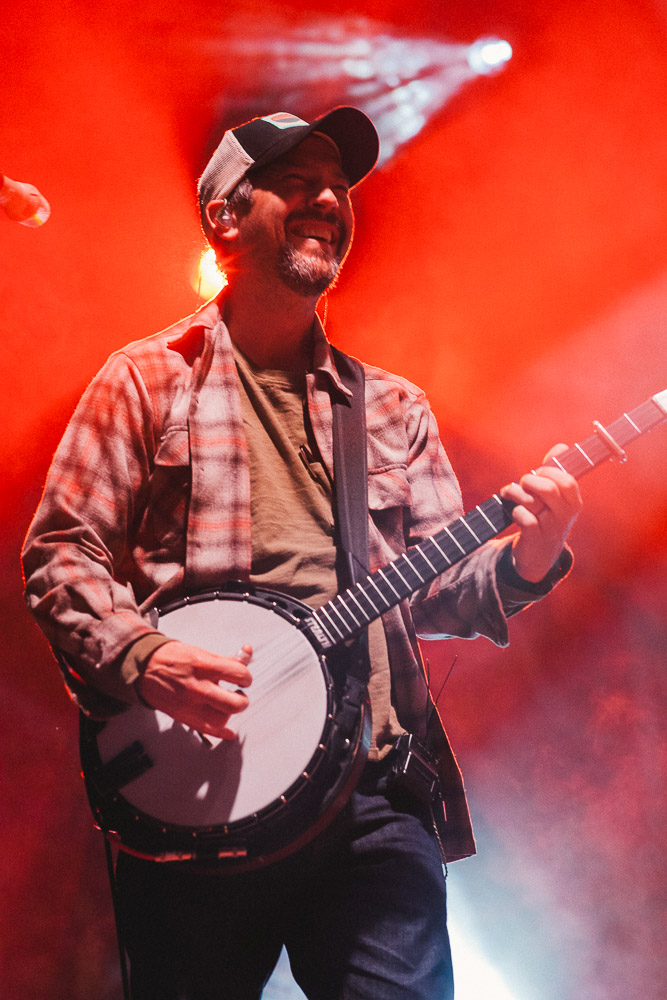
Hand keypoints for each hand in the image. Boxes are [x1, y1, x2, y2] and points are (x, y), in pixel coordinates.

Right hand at [135, 641, 252, 739]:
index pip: (239, 675)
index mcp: (203, 667)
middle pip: (234, 704)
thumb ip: (225, 659)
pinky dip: (222, 733)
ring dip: (229, 713)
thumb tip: (247, 654)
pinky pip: (208, 731)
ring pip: (223, 720)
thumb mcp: (200, 652)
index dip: (246, 677)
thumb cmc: (172, 658)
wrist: (144, 668)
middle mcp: (197, 688)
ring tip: (227, 705)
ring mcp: (190, 705)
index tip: (243, 678)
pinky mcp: (184, 717)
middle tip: (239, 694)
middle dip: (242, 699)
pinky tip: (229, 731)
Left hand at [499, 444, 581, 582]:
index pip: (567, 480)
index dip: (548, 471)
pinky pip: (524, 519)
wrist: (540, 554)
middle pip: (548, 489)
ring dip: (515, 493)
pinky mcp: (535, 539)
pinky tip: (513, 512)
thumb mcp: (554, 495)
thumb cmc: (546, 517)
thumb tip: (561, 446)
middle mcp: (565, 515)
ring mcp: (551, 528)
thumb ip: (556, 470)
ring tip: (509, 493)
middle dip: (529, 481)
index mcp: (573, 502)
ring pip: (532, 502)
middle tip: (522, 483)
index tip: (538, 472)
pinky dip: (515, 512)